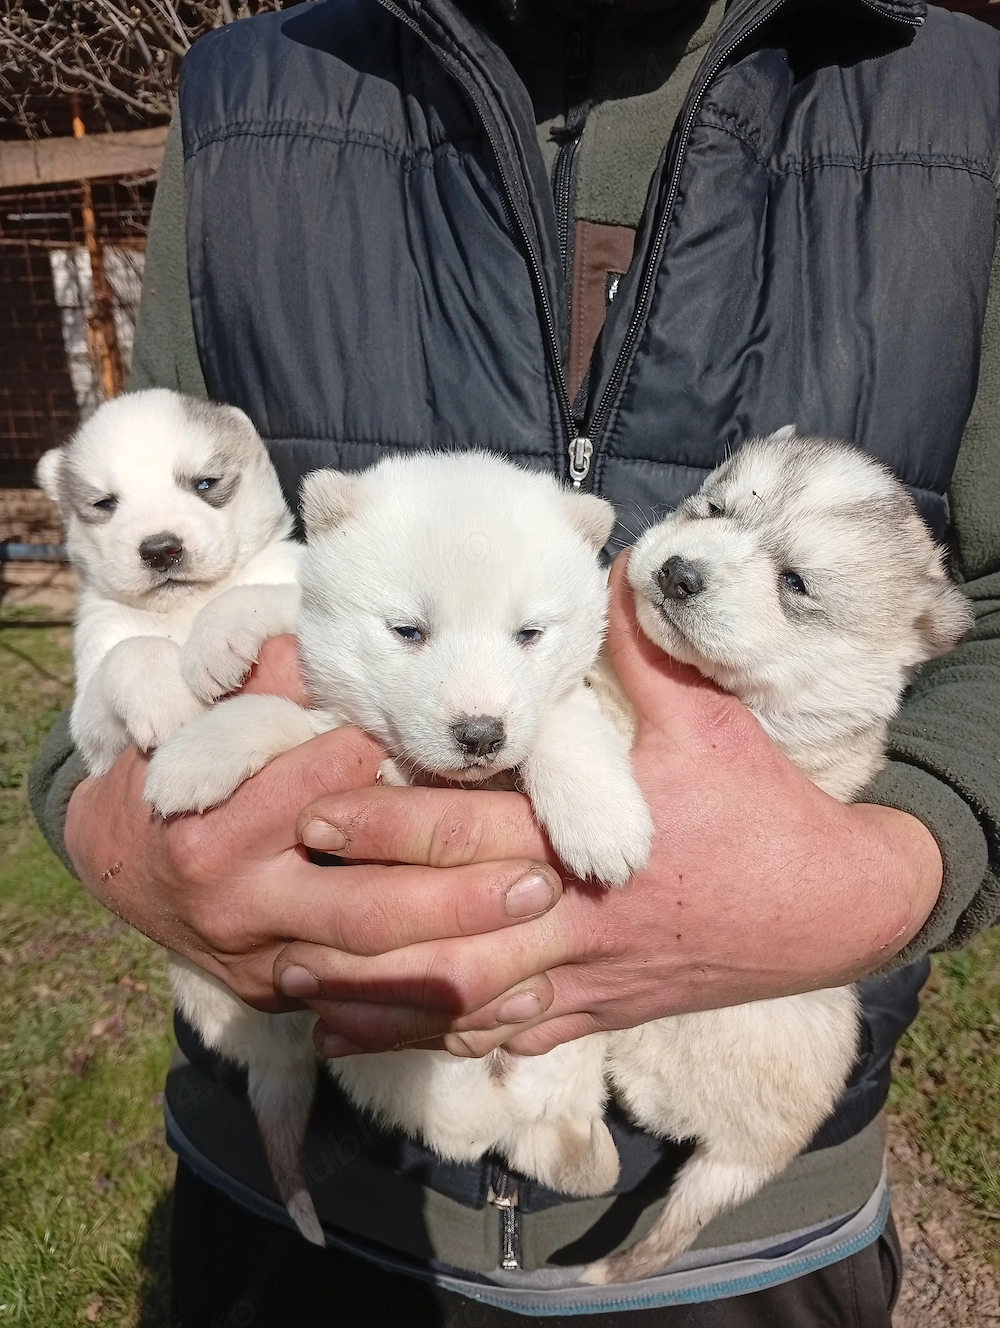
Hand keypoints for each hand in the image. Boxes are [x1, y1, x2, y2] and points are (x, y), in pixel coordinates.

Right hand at [64, 634, 563, 1013]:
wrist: (122, 858)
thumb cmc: (180, 769)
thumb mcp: (202, 715)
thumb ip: (259, 683)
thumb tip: (310, 640)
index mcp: (219, 824)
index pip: (329, 799)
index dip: (408, 783)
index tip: (480, 772)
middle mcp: (239, 903)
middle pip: (367, 907)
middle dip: (460, 897)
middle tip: (540, 880)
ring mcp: (259, 962)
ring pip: (375, 973)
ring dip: (464, 959)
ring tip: (536, 931)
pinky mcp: (278, 998)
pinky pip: (364, 1015)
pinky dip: (434, 1011)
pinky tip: (509, 1001)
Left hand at [275, 554, 942, 1056]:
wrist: (835, 908)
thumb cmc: (764, 807)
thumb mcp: (708, 716)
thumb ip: (645, 646)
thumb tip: (610, 564)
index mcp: (587, 846)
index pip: (463, 838)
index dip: (381, 827)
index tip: (311, 812)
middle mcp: (573, 922)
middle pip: (446, 935)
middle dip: (360, 929)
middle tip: (279, 918)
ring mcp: (585, 978)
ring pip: (468, 1005)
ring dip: (385, 1005)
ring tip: (304, 999)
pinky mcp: (601, 1010)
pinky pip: (512, 1036)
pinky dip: (448, 1039)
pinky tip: (395, 1038)